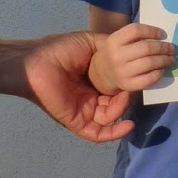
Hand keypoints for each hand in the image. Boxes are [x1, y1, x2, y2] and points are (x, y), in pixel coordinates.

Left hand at [22, 30, 137, 141]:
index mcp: (94, 80)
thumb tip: (132, 45)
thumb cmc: (59, 50)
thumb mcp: (90, 43)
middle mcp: (91, 97)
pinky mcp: (78, 123)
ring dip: (122, 108)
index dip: (130, 82)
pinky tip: (128, 124)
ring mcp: (85, 111)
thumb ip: (110, 46)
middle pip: (118, 103)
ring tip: (123, 95)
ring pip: (111, 117)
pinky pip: (100, 134)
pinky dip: (116, 132)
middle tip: (133, 84)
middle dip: (127, 96)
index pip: (118, 86)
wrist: (36, 62)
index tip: (141, 73)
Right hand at [89, 23, 175, 95]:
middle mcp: (116, 56)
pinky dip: (158, 73)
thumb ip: (136, 37)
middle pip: (146, 48)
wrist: (102, 73)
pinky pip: (148, 79)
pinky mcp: (128, 85)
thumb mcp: (120, 41)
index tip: (162, 34)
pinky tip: (162, 70)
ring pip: (149, 63)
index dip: (152, 31)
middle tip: (171, 48)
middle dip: (163, 47)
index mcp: (114, 41)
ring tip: (170, 59)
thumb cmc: (117, 53)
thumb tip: (163, 37)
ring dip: (164, 60)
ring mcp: (122, 72)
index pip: (135, 30)